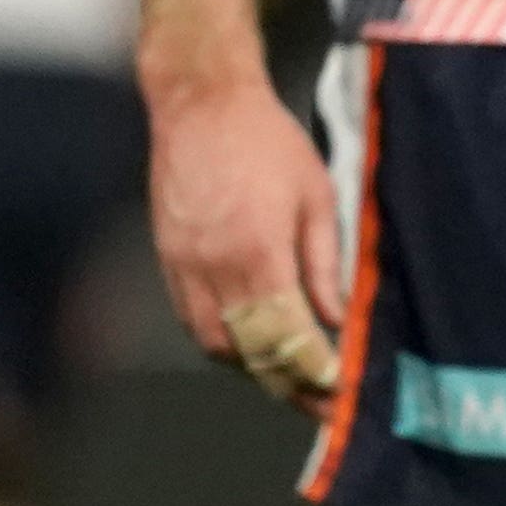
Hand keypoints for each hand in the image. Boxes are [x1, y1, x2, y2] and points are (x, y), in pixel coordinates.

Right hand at [146, 73, 344, 408]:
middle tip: (317, 401)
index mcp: (259, 253)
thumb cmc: (267, 140)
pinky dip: (221, 341)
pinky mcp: (167, 260)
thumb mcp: (316, 195)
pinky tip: (246, 341)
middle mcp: (216, 269)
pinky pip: (191, 320)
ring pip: (215, 344)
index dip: (314, 372)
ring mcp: (185, 267)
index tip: (338, 391)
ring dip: (251, 367)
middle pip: (249, 353)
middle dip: (285, 384)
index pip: (288, 337)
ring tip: (284, 374)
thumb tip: (335, 318)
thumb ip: (325, 263)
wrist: (201, 103)